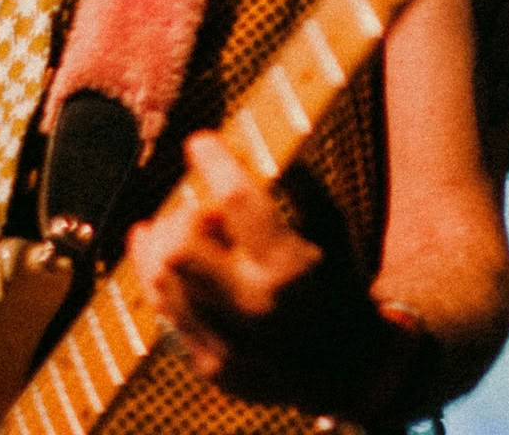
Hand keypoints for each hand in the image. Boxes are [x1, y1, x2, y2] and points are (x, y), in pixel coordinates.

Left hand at [125, 130, 394, 414]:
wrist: (349, 368)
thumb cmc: (340, 283)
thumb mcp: (334, 227)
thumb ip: (300, 184)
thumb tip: (259, 140)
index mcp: (290, 266)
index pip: (237, 202)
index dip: (214, 163)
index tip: (200, 141)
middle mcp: (254, 306)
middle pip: (181, 246)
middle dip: (185, 214)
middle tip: (203, 209)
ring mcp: (227, 342)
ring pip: (161, 279)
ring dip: (164, 243)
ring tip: (181, 228)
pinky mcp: (209, 365)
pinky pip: (165, 312)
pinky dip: (159, 277)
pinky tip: (161, 254)